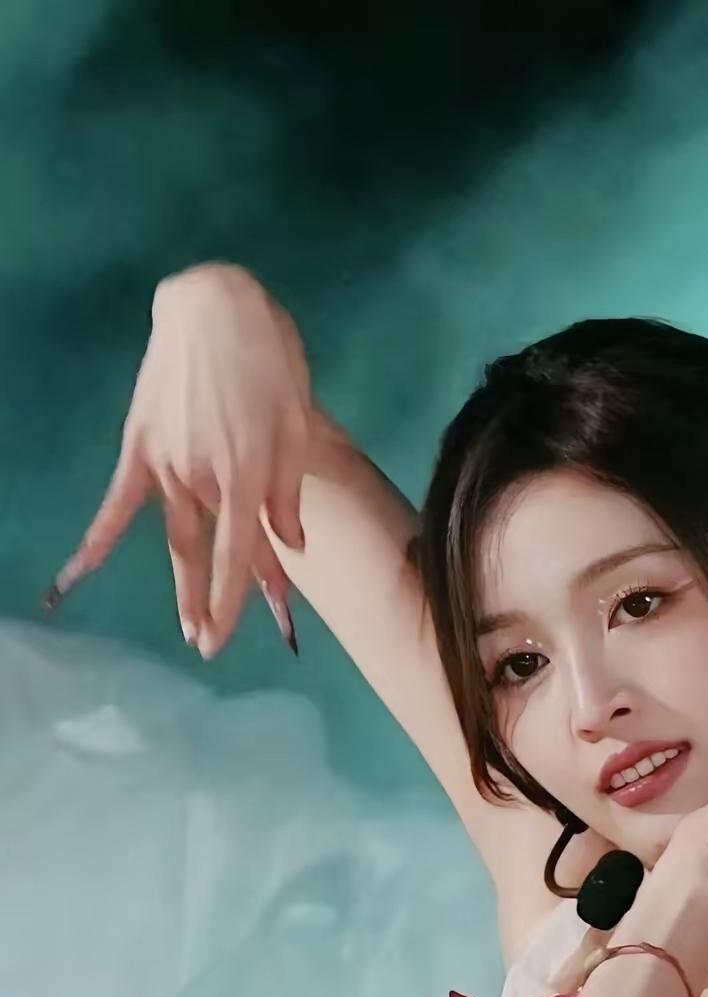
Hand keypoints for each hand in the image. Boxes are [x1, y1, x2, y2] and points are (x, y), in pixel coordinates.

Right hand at [44, 264, 311, 657]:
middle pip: (208, 553)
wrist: (214, 303)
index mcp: (248, 472)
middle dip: (211, 604)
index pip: (241, 553)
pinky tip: (76, 577)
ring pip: (175, 535)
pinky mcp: (141, 445)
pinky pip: (118, 501)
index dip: (239, 600)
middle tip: (209, 647)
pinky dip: (98, 540)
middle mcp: (204, 475)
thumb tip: (289, 545)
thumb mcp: (296, 422)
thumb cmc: (270, 358)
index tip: (234, 637)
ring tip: (187, 627)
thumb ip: (289, 490)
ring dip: (181, 584)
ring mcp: (168, 462)